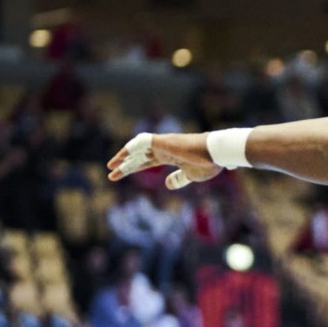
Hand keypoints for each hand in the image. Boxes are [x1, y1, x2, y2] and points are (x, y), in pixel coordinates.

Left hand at [107, 132, 221, 189]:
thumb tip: (167, 185)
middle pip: (138, 156)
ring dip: (123, 157)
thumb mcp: (191, 175)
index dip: (133, 167)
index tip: (121, 174)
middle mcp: (164, 149)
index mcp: (170, 156)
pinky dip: (130, 148)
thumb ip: (179, 179)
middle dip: (124, 165)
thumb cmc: (208, 163)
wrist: (217, 154)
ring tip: (111, 167)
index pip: (146, 161)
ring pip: (137, 150)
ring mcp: (163, 144)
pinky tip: (121, 155)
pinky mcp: (164, 141)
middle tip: (110, 173)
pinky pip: (142, 142)